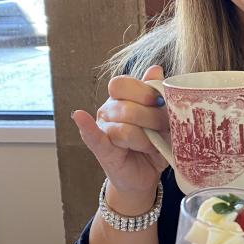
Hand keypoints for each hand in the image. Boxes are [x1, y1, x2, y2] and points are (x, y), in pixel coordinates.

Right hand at [72, 66, 168, 203]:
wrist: (148, 173)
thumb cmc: (156, 142)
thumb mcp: (164, 119)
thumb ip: (158, 94)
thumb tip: (155, 69)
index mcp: (122, 98)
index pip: (122, 84)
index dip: (143, 92)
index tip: (161, 103)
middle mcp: (109, 110)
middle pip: (127, 106)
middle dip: (152, 119)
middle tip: (163, 129)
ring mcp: (102, 129)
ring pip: (124, 128)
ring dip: (145, 140)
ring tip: (152, 145)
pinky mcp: (101, 149)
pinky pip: (93, 136)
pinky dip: (87, 127)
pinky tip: (80, 116)